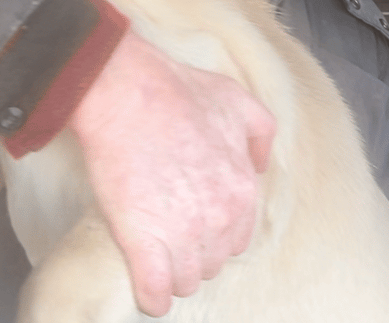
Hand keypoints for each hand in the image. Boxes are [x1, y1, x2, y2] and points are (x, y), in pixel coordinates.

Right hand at [69, 31, 274, 316]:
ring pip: (186, 279)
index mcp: (242, 190)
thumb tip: (260, 165)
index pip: (237, 237)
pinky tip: (149, 294)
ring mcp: (181, 234)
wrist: (128, 93)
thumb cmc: (177, 92)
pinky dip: (152, 297)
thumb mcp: (236, 100)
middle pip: (212, 261)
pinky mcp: (143, 242)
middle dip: (195, 253)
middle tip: (172, 234)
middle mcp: (219, 219)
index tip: (196, 224)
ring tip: (157, 258)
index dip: (215, 233)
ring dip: (173, 273)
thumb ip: (259, 136)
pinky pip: (154, 292)